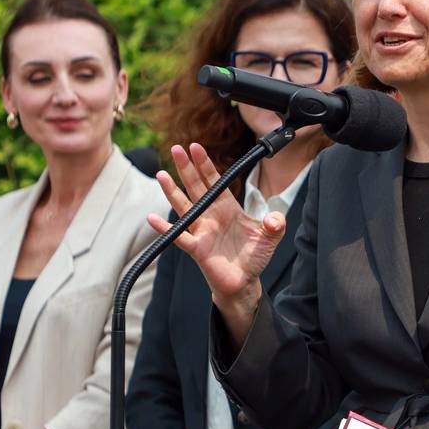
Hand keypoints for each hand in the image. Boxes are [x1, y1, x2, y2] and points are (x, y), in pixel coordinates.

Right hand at [149, 143, 282, 318]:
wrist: (244, 281)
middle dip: (186, 168)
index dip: (205, 164)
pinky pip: (179, 236)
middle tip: (176, 148)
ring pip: (184, 206)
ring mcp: (202, 230)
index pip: (214, 181)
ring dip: (172, 191)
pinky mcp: (197, 248)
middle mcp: (211, 215)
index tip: (196, 147)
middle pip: (196, 187)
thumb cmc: (254, 257)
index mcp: (227, 207)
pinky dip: (166, 228)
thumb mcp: (271, 237)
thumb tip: (275, 218)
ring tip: (161, 174)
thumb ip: (276, 224)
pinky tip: (153, 218)